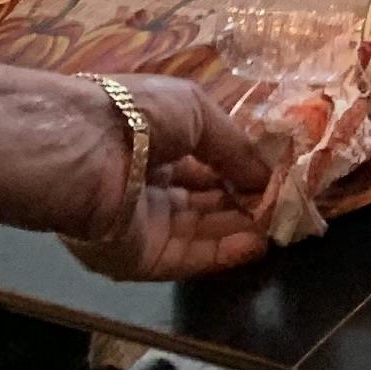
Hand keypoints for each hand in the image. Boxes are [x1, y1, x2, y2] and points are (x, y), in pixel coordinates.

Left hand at [62, 75, 275, 278]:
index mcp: (157, 144)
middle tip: (286, 205)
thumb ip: (236, 147)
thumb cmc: (139, 114)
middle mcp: (149, 186)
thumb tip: (268, 177)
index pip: (206, 166)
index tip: (278, 176)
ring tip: (280, 224)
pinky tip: (256, 243)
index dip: (241, 171)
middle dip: (245, 203)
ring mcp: (143, 225)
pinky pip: (186, 259)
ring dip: (240, 229)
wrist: (84, 151)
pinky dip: (222, 253)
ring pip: (201, 233)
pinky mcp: (138, 258)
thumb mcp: (198, 111)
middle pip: (206, 202)